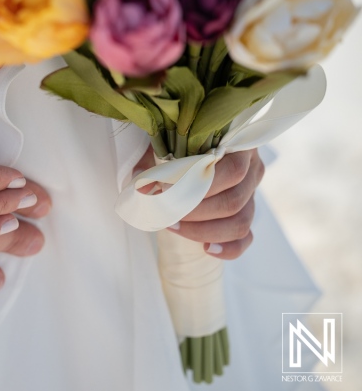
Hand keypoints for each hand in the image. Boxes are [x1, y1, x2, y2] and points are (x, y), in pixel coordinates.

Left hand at [134, 146, 263, 259]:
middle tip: (167, 211)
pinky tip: (207, 249)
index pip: (233, 172)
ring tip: (173, 226)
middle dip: (196, 211)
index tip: (168, 191)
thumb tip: (139, 177)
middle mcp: (251, 171)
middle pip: (234, 201)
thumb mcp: (167, 140)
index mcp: (238, 148)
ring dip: (204, 230)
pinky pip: (245, 238)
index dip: (200, 186)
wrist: (189, 154)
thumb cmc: (179, 144)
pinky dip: (229, 248)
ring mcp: (251, 196)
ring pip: (240, 222)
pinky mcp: (246, 216)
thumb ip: (155, 154)